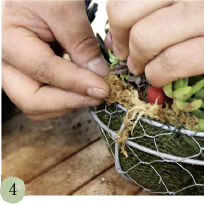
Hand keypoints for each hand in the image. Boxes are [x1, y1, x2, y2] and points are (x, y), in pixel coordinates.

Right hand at [2, 0, 109, 120]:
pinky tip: (80, 86)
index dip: (77, 83)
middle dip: (69, 102)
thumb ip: (81, 43)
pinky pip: (41, 96)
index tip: (103, 88)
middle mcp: (5, 61)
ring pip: (36, 103)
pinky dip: (63, 96)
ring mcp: (14, 70)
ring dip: (66, 102)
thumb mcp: (64, 7)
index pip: (44, 70)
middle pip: (32, 100)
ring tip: (90, 90)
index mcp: (7, 38)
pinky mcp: (25, 73)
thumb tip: (99, 74)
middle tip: (97, 96)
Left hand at [105, 1, 203, 86]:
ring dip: (138, 61)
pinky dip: (157, 76)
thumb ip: (152, 8)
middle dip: (121, 40)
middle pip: (124, 13)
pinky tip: (162, 77)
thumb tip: (114, 35)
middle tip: (130, 52)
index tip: (123, 36)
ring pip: (144, 38)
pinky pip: (169, 64)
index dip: (117, 21)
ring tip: (144, 66)